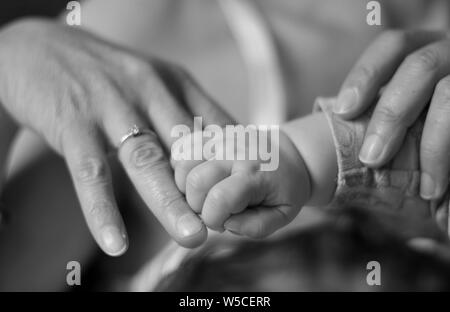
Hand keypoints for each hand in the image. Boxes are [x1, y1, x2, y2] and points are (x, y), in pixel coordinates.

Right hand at [0, 18, 232, 254]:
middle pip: (187, 147)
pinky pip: (91, 171)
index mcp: (174, 81)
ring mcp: (111, 104)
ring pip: (147, 160)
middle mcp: (149, 89)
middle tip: (229, 222)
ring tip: (192, 236)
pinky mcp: (73, 121)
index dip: (232, 162)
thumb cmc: (104, 74)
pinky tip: (115, 242)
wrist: (37, 48)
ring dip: (170, 202)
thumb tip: (220, 146)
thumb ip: (183, 111)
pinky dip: (103, 210)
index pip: (215, 125)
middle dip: (210, 186)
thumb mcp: (152, 80)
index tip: (244, 195)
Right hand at [171, 129, 309, 237]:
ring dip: (186, 185)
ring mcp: (220, 138)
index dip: (213, 220)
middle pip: (194, 181)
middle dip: (197, 205)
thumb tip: (226, 224)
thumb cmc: (284, 189)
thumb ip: (255, 227)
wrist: (289, 155)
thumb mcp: (281, 215)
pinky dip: (182, 167)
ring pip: (182, 162)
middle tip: (214, 208)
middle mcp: (234, 151)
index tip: (223, 223)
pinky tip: (198, 177)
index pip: (219, 199)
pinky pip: (182, 148)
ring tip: (205, 192)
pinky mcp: (210, 133)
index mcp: (254, 173)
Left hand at [334, 30, 449, 199]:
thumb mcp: (412, 115)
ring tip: (427, 190)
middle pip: (421, 66)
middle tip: (372, 158)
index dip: (365, 75)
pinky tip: (446, 196)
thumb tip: (347, 133)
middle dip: (391, 115)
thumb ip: (389, 116)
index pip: (393, 46)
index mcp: (427, 52)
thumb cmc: (434, 129)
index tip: (343, 111)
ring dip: (435, 146)